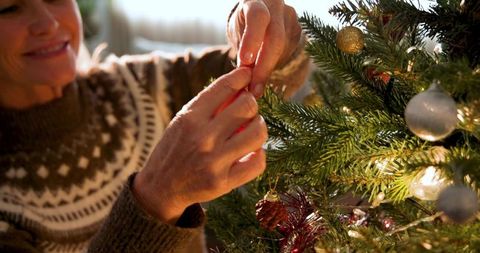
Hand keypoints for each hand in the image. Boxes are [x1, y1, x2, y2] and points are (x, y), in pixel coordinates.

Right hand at [133, 68, 267, 223]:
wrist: (161, 187)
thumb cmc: (176, 147)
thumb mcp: (184, 120)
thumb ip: (210, 104)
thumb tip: (243, 83)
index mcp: (190, 117)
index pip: (226, 86)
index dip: (243, 77)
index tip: (247, 76)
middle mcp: (202, 137)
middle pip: (248, 106)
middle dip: (251, 105)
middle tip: (246, 112)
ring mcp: (213, 161)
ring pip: (258, 132)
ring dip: (259, 128)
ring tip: (251, 130)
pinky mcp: (223, 182)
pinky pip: (258, 162)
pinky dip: (259, 154)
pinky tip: (250, 153)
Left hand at [228, 0, 302, 97]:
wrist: (258, 16)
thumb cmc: (244, 25)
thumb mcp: (237, 32)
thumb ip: (242, 49)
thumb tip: (245, 77)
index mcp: (255, 2)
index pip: (258, 18)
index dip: (252, 40)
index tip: (245, 62)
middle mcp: (277, 7)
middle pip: (275, 39)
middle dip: (264, 68)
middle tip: (254, 89)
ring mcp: (291, 18)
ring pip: (283, 51)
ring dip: (269, 70)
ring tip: (256, 84)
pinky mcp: (299, 31)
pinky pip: (290, 55)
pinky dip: (277, 68)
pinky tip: (267, 73)